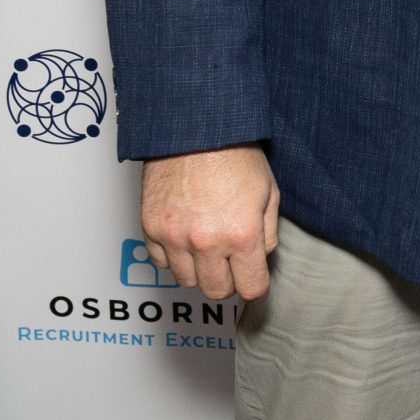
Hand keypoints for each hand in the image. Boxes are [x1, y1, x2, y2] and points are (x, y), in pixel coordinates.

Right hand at [140, 143, 279, 300]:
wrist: (195, 127)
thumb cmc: (234, 154)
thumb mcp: (269, 193)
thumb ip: (267, 235)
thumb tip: (258, 259)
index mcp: (241, 235)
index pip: (251, 289)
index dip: (254, 283)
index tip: (251, 276)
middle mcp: (206, 241)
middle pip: (216, 292)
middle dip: (227, 279)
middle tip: (229, 260)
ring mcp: (174, 236)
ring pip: (187, 280)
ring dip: (198, 268)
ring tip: (206, 242)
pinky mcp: (150, 227)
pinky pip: (161, 262)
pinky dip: (173, 255)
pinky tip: (185, 235)